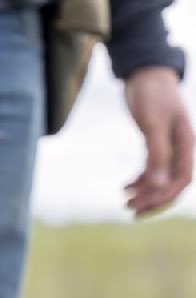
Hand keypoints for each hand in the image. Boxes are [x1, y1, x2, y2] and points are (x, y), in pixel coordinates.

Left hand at [124, 66, 193, 216]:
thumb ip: (157, 154)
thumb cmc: (152, 96)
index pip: (182, 179)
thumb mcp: (152, 126)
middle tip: (129, 210)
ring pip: (161, 177)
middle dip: (153, 198)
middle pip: (172, 182)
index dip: (164, 196)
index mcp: (186, 144)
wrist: (145, 74)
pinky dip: (140, 179)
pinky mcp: (156, 142)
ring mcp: (169, 145)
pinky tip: (125, 186)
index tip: (143, 207)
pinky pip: (152, 168)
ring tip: (124, 201)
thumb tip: (158, 184)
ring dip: (145, 191)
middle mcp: (180, 147)